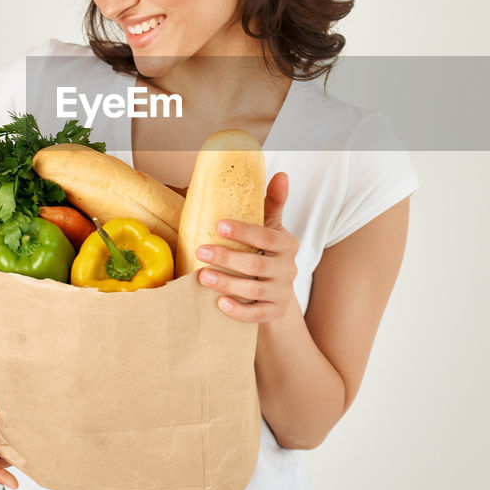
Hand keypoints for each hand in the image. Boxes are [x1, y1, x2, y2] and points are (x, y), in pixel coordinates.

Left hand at [197, 171, 298, 322]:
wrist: (277, 291)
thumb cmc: (268, 251)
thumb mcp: (272, 227)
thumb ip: (273, 203)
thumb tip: (281, 174)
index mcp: (287, 244)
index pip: (267, 236)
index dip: (244, 231)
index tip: (218, 225)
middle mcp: (288, 269)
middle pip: (257, 265)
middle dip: (227, 258)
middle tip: (201, 251)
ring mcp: (281, 292)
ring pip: (254, 290)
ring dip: (227, 283)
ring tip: (202, 276)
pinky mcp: (274, 312)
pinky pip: (257, 314)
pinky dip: (239, 311)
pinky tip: (220, 304)